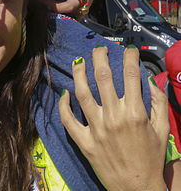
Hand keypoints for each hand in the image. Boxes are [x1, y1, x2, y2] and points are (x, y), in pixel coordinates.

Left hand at [59, 46, 167, 190]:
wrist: (138, 189)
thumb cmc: (151, 158)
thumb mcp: (162, 129)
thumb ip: (159, 102)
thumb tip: (151, 79)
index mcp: (135, 113)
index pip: (131, 75)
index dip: (129, 57)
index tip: (128, 50)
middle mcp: (114, 118)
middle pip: (102, 76)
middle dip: (100, 56)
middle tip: (100, 49)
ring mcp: (97, 130)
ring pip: (82, 93)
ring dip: (78, 73)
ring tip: (78, 62)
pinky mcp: (85, 143)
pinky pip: (69, 120)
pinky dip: (63, 105)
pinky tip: (65, 93)